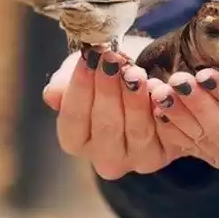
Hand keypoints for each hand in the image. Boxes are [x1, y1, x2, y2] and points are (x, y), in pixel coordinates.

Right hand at [42, 47, 187, 180]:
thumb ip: (63, 85)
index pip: (73, 120)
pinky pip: (166, 133)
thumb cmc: (106, 75)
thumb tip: (52, 96)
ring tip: (134, 70)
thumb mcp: (81, 74)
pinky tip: (158, 87)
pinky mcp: (166, 153)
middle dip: (108, 91)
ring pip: (136, 131)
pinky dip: (162, 109)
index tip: (88, 58)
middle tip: (112, 60)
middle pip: (105, 127)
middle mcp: (105, 159)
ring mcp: (137, 160)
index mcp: (77, 142)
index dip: (80, 88)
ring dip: (135, 98)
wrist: (142, 76)